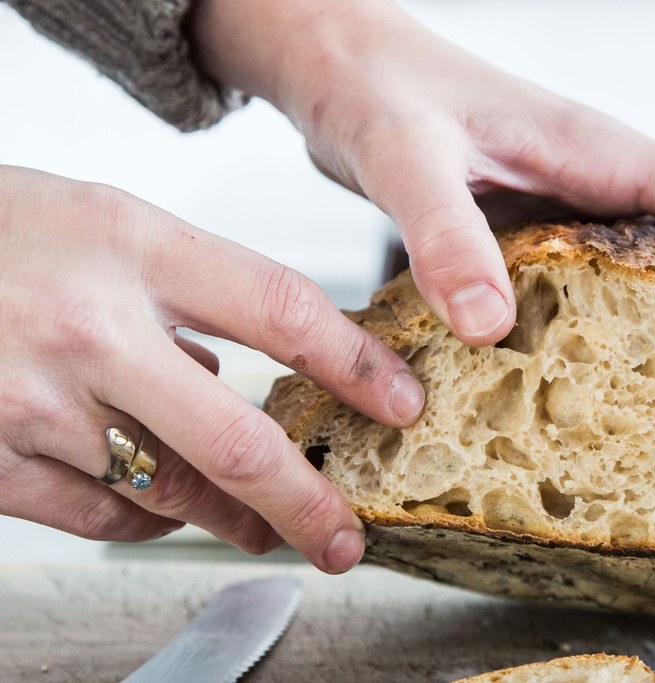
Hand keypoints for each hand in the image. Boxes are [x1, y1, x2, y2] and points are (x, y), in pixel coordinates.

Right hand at [0, 165, 423, 571]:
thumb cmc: (3, 233)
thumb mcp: (108, 224)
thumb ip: (190, 295)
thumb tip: (246, 377)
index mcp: (134, 244)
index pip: (284, 311)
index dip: (358, 367)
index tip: (402, 403)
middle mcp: (91, 327)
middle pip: (237, 441)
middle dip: (308, 504)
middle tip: (347, 539)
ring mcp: (34, 401)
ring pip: (169, 490)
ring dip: (232, 518)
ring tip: (269, 527)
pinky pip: (97, 515)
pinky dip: (142, 516)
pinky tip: (158, 505)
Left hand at [191, 0, 654, 356]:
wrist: (337, 61)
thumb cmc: (372, 91)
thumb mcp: (402, 155)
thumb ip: (442, 231)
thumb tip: (494, 327)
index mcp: (599, 152)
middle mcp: (602, 176)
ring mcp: (575, 201)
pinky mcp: (539, 223)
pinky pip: (619, 276)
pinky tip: (649, 368)